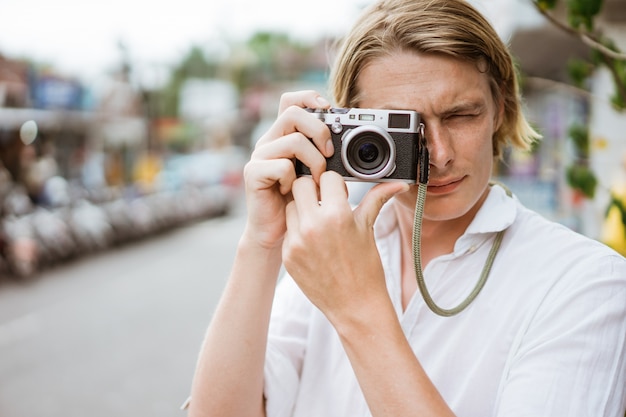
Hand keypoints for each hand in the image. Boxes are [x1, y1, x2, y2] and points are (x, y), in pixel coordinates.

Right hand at [242, 91, 333, 249]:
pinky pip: (281, 166)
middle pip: (293, 113)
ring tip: (316, 180)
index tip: (330, 110)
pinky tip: (292, 192)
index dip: (309, 98)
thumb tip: (354, 139)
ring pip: (293, 140)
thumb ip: (328, 154)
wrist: (277, 233)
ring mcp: (259, 156)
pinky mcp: (253, 174)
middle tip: (330, 153)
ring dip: (314, 160)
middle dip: (319, 130)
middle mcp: (269, 141)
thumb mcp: (318, 173)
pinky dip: (294, 180)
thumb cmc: (301, 203)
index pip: (291, 100)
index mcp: (284, 136)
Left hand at [282, 171, 408, 321]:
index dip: (333, 183)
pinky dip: (298, 231)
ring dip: (302, 209)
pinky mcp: (288, 255)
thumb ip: (377, 199)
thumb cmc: (366, 268)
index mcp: (337, 215)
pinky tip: (313, 243)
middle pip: (300, 184)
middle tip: (323, 202)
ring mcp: (297, 241)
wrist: (355, 305)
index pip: (325, 177)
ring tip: (319, 224)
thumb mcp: (368, 229)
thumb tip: (398, 183)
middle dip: (313, 189)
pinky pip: (287, 230)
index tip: (338, 193)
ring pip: (290, 206)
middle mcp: (313, 226)